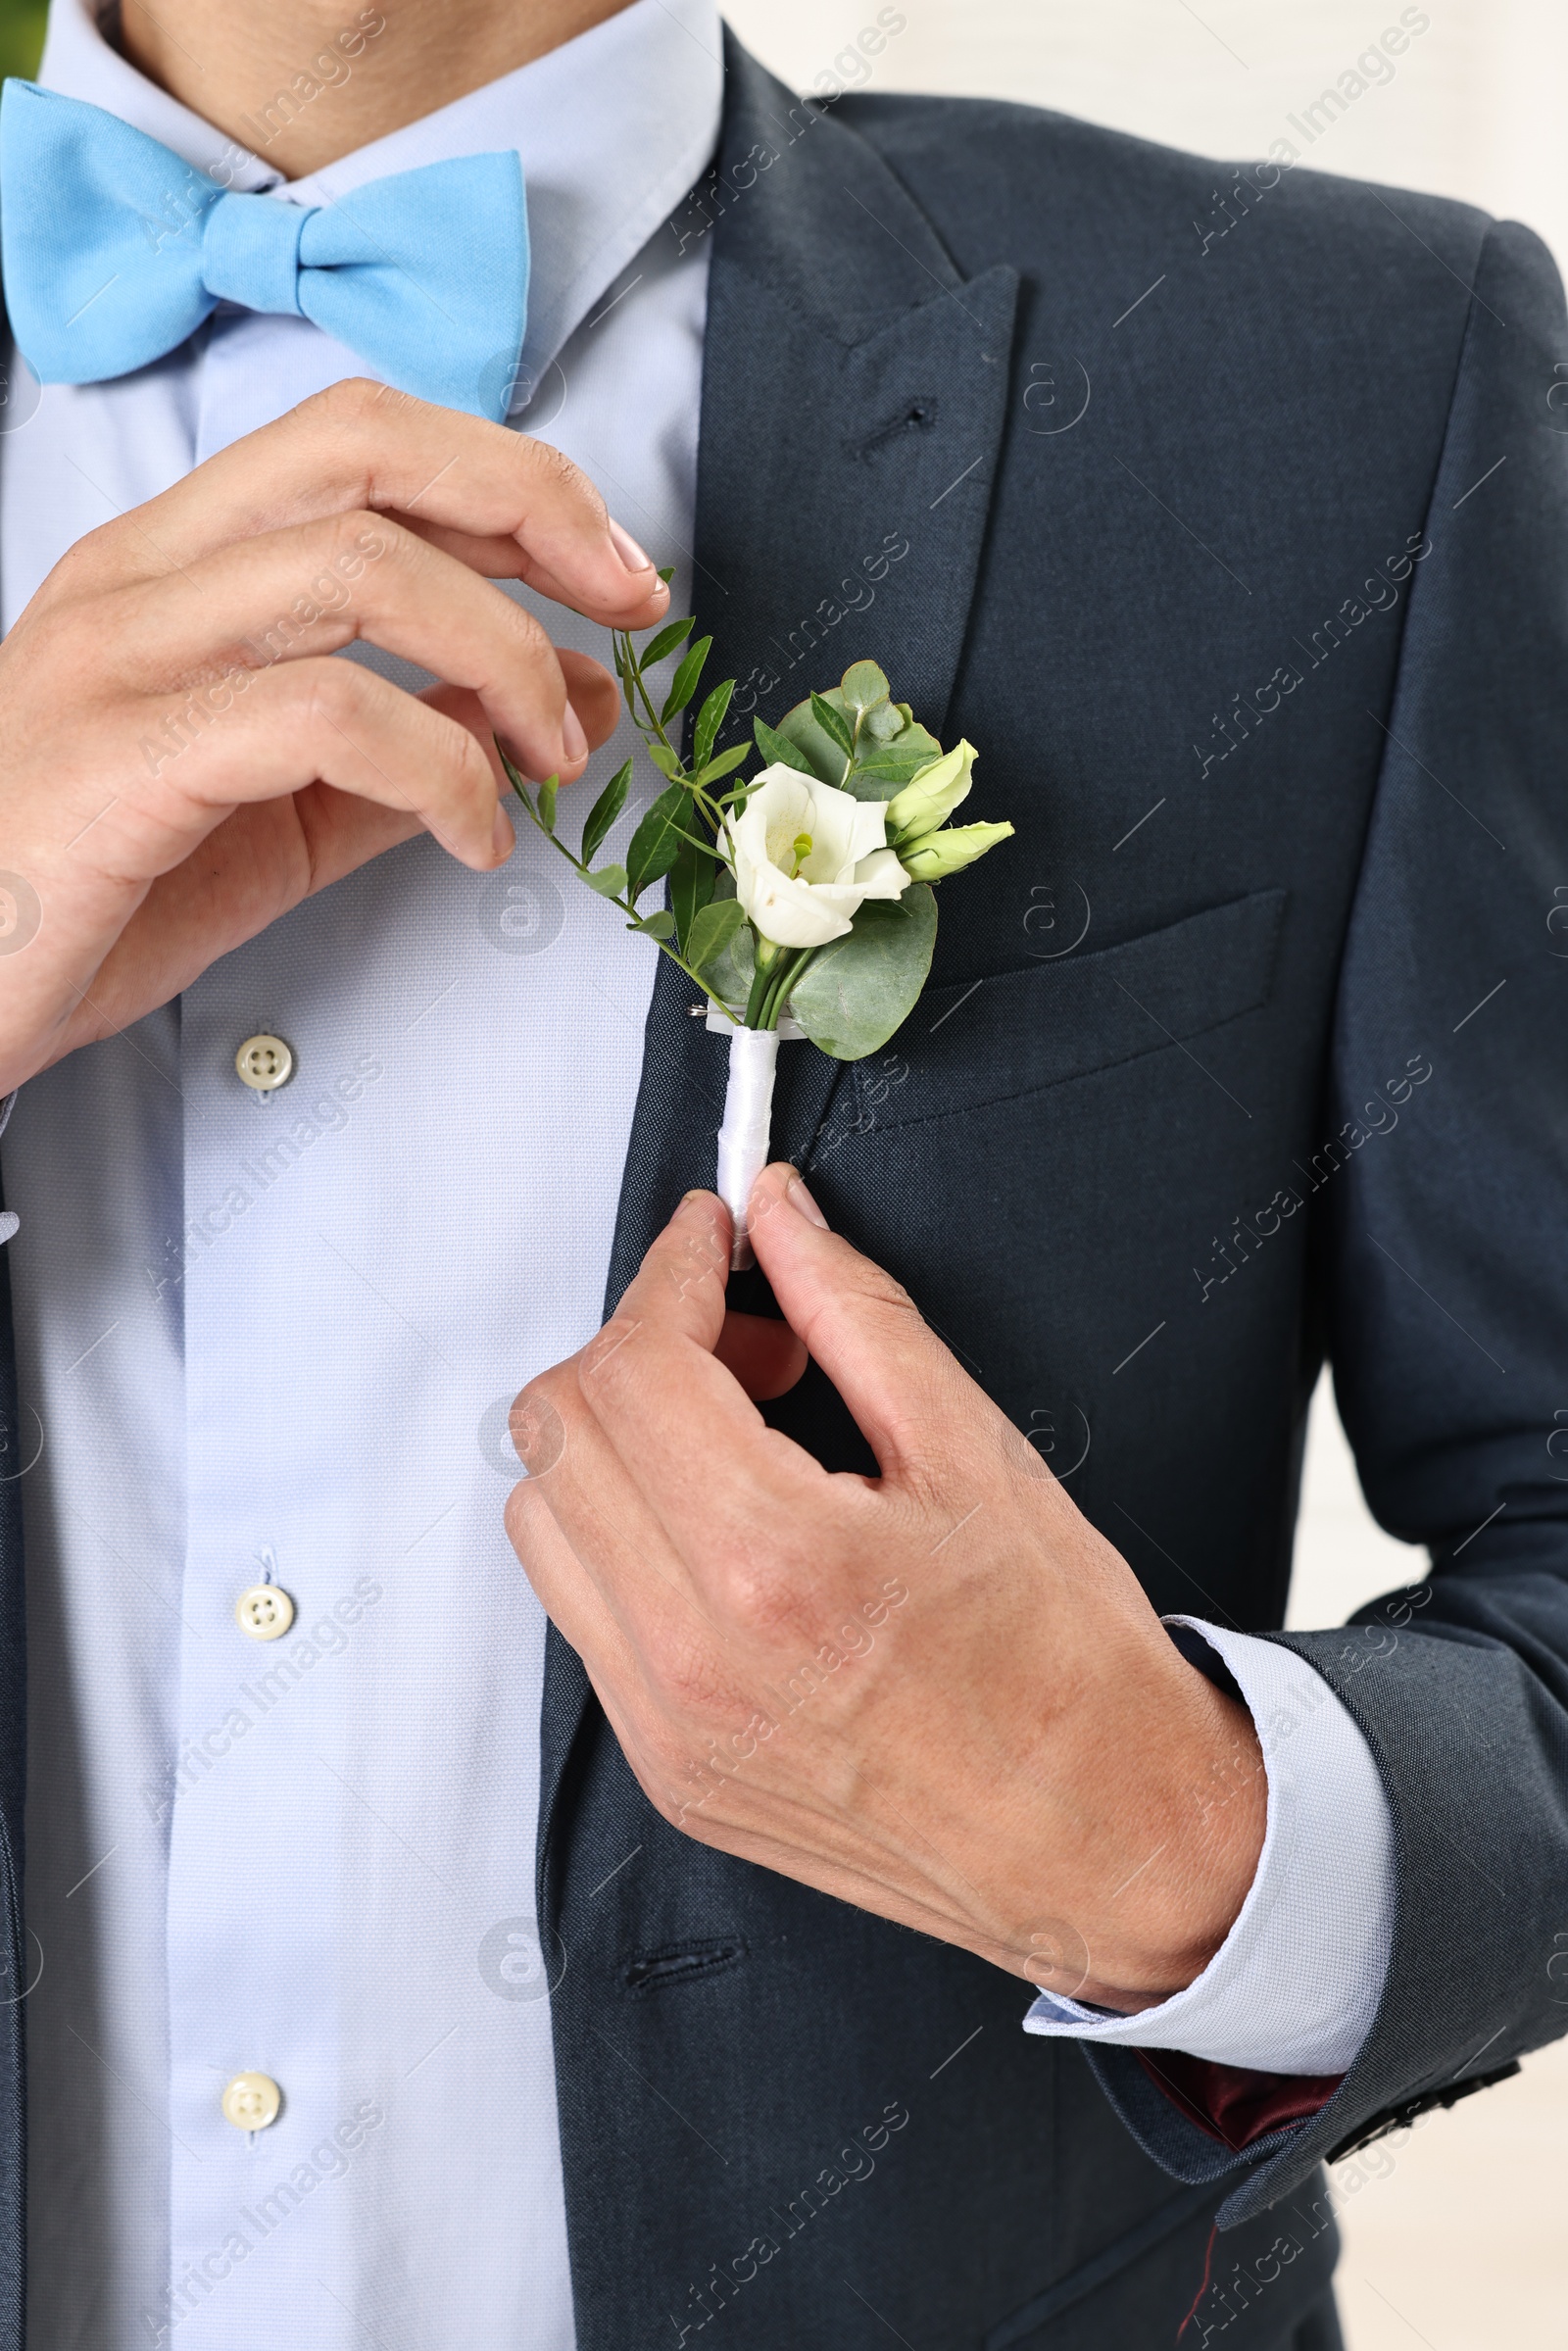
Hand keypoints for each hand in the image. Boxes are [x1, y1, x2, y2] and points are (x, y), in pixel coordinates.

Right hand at [0, 378, 667, 1093]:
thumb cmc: (96, 895)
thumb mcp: (284, 808)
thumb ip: (410, 741)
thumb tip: (549, 700)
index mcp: (172, 564)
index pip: (359, 442)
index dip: (513, 484)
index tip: (614, 572)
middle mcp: (138, 577)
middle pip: (363, 449)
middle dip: (532, 508)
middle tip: (628, 608)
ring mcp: (119, 657)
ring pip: (356, 566)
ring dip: (503, 654)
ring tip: (554, 759)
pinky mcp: (120, 760)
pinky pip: (319, 715)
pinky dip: (440, 769)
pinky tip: (476, 839)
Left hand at [506, 1167, 1266, 2008]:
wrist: (1105, 1840)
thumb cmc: (1065, 1663)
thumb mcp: (974, 1452)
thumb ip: (854, 1312)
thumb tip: (781, 1219)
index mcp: (775, 1563)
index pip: (636, 1366)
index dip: (671, 1273)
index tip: (717, 1241)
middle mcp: (694, 1656)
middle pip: (559, 1431)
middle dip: (641, 1347)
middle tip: (750, 1341)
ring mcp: (668, 1727)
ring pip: (544, 1520)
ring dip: (617, 1443)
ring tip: (741, 1437)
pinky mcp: (668, 1771)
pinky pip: (582, 1612)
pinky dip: (628, 1535)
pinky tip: (729, 1528)